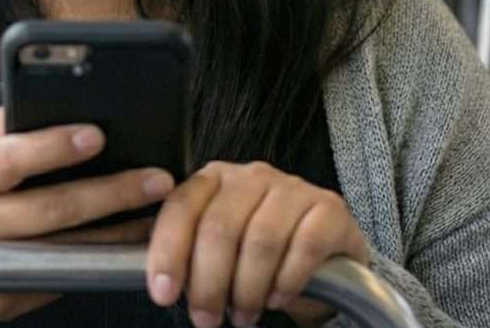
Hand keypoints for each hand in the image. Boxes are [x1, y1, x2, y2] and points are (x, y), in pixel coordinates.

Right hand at [0, 108, 175, 323]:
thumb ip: (0, 124)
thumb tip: (52, 97)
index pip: (10, 159)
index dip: (53, 147)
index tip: (97, 134)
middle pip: (50, 209)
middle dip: (110, 193)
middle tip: (157, 178)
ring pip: (65, 249)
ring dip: (117, 232)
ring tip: (158, 211)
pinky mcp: (5, 298)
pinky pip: (60, 276)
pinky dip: (97, 259)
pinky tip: (128, 242)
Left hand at [145, 161, 369, 327]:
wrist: (325, 257)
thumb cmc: (259, 254)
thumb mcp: (219, 250)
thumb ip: (188, 254)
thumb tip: (160, 283)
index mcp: (215, 178)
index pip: (182, 207)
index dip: (168, 252)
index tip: (163, 294)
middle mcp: (252, 175)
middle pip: (220, 228)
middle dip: (209, 283)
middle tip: (206, 319)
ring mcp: (294, 188)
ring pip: (261, 240)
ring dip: (248, 289)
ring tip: (243, 316)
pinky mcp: (329, 208)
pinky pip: (305, 246)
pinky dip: (287, 280)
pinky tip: (277, 298)